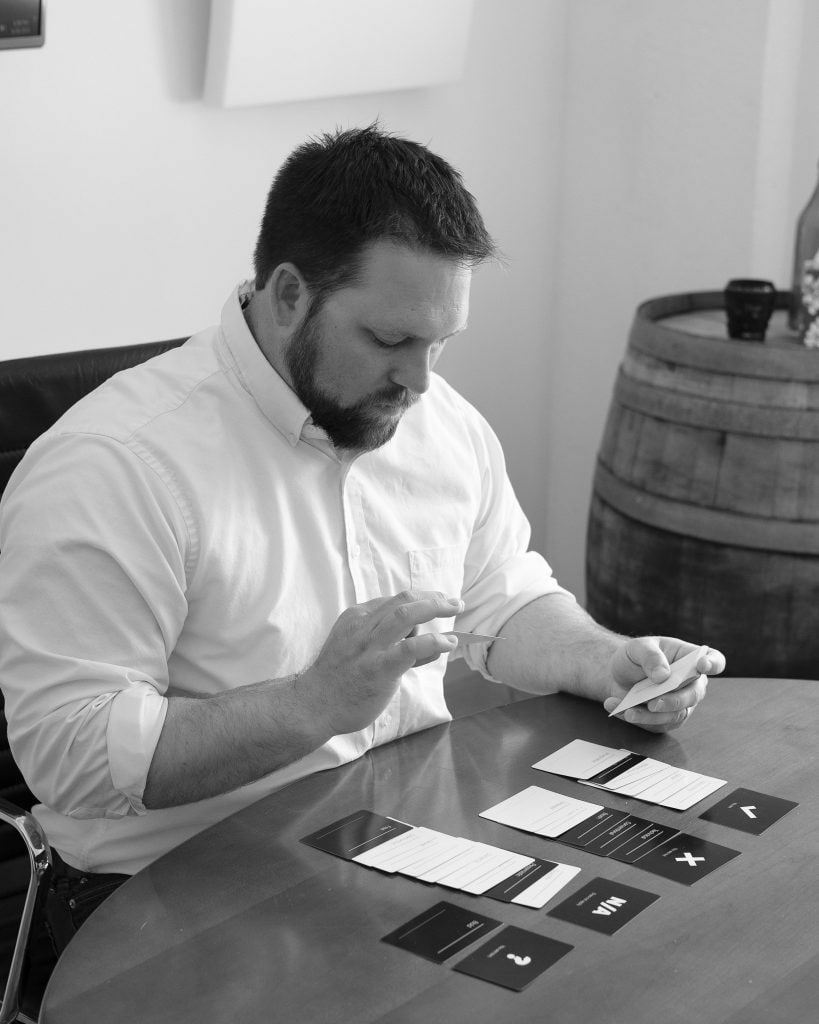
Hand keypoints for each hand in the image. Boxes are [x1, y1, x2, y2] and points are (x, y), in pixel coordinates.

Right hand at [296, 590, 462, 736]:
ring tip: (454, 610)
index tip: (436, 602)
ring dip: (435, 608)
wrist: (313, 706)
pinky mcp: (379, 668)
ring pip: (407, 615)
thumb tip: (430, 645)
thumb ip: (390, 644)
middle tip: (452, 601)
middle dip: (432, 597)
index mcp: (356, 618)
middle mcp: (363, 627)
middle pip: (403, 600)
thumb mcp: (357, 650)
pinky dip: (434, 641)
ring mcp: (370, 647)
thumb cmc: (338, 680)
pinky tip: (448, 642)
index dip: (419, 599)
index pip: (393, 600)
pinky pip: (411, 648)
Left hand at [603, 637, 725, 732]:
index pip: (714, 660)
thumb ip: (650, 656)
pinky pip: (655, 724)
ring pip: (674, 715)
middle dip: (674, 701)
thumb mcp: (638, 648)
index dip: (712, 664)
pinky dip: (637, 719)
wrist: (616, 674)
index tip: (702, 665)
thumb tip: (663, 675)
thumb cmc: (635, 657)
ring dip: (651, 716)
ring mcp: (680, 704)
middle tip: (654, 703)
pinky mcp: (665, 720)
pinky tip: (618, 709)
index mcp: (690, 659)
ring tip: (628, 711)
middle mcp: (691, 684)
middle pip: (694, 695)